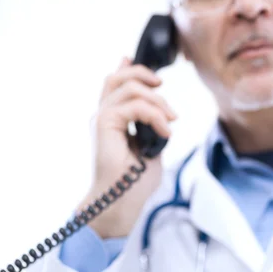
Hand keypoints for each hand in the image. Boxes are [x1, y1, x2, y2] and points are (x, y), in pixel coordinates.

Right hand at [78, 57, 176, 238]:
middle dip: (143, 74)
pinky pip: (133, 106)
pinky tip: (165, 131)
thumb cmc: (135, 181)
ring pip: (128, 87)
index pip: (116, 84)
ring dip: (157, 100)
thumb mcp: (152, 146)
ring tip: (170, 120)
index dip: (130, 68)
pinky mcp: (104, 125)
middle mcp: (104, 116)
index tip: (152, 72)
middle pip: (118, 77)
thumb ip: (153, 126)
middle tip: (163, 87)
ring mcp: (102, 119)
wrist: (122, 202)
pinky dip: (155, 115)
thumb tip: (164, 113)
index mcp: (113, 119)